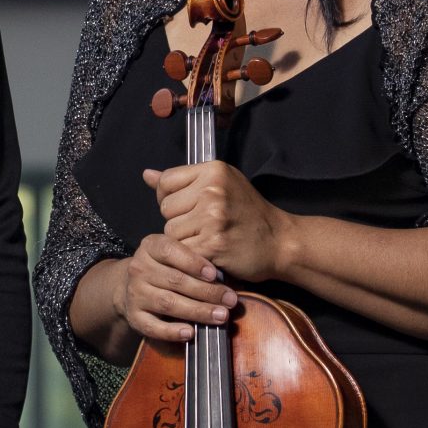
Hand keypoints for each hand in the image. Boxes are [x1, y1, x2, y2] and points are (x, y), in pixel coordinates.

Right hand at [112, 233, 236, 344]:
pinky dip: (172, 331)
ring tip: (221, 316)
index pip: (170, 251)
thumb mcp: (175, 255)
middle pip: (175, 280)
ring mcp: (135, 293)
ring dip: (197, 311)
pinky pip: (153, 326)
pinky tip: (190, 332)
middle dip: (206, 291)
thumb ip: (194, 261)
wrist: (132, 286)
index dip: (193, 262)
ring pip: (168, 303)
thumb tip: (223, 278)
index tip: (214, 274)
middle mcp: (139, 268)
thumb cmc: (165, 268)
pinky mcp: (134, 316)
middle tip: (230, 300)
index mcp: (150, 247)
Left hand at [147, 162, 296, 281]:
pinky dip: (192, 256)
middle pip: (165, 208)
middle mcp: (212, 190)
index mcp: (213, 170)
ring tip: (208, 238)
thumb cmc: (249, 213)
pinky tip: (210, 252)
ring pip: (171, 232)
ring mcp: (212, 217)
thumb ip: (184, 180)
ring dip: (184, 240)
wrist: (280, 242)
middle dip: (178, 220)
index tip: (186, 207)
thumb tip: (147, 174)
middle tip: (203, 225)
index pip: (165, 181)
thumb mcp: (221, 185)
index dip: (169, 197)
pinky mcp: (212, 244)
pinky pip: (182, 251)